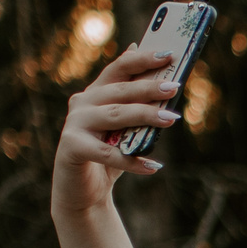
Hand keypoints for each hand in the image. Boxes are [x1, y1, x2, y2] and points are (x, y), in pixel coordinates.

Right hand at [52, 45, 181, 206]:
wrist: (83, 193)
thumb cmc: (109, 157)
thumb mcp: (126, 128)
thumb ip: (136, 104)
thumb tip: (162, 81)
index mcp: (96, 92)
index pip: (119, 68)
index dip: (142, 59)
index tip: (168, 54)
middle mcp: (82, 103)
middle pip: (120, 91)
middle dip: (149, 88)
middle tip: (174, 87)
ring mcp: (75, 123)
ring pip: (115, 115)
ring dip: (145, 115)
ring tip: (171, 119)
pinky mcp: (71, 146)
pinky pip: (107, 153)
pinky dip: (132, 161)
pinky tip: (153, 166)